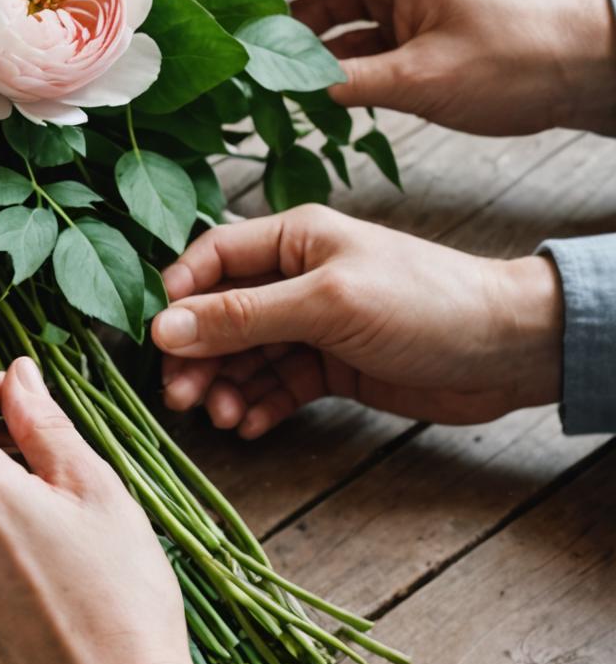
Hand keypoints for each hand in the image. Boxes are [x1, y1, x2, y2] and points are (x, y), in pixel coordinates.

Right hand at [153, 205, 563, 436]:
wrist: (509, 350)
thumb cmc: (424, 303)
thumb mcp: (326, 304)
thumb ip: (243, 317)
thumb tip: (164, 328)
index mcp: (292, 238)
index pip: (211, 257)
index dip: (178, 296)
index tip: (155, 339)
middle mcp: (295, 276)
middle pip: (220, 314)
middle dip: (197, 355)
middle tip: (180, 396)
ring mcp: (312, 324)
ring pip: (245, 355)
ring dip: (226, 386)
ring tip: (222, 418)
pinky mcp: (331, 366)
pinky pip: (278, 384)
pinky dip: (260, 405)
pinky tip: (251, 425)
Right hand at [255, 0, 615, 136]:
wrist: (590, 67)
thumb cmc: (519, 58)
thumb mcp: (421, 77)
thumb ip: (343, 80)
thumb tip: (281, 86)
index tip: (228, 26)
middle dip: (272, 23)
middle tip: (237, 63)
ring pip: (325, 14)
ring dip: (300, 48)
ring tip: (263, 85)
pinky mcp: (409, 17)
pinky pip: (351, 34)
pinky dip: (331, 61)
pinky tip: (306, 93)